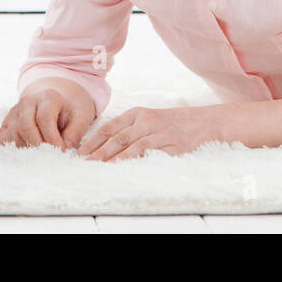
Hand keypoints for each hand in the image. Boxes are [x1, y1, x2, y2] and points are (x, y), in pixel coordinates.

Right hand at [0, 79, 95, 149]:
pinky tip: (27, 155)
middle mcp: (28, 102)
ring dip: (26, 149)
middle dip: (37, 146)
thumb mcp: (81, 118)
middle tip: (49, 158)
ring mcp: (15, 112)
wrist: (56, 106)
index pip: (44, 118)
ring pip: (13, 134)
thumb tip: (64, 150)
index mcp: (48, 97)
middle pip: (25, 126)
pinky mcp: (6, 124)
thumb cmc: (69, 113)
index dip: (51, 138)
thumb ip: (75, 133)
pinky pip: (4, 140)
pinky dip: (14, 150)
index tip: (60, 152)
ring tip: (41, 157)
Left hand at [78, 106, 221, 160]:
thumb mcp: (148, 120)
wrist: (202, 122)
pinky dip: (132, 158)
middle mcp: (145, 120)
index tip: (79, 153)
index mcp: (137, 113)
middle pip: (116, 137)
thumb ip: (129, 130)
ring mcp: (157, 132)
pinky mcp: (169, 144)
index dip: (93, 140)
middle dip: (98, 151)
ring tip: (99, 167)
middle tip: (85, 164)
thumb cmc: (171, 124)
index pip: (109, 127)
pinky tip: (122, 166)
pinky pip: (147, 151)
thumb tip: (104, 147)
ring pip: (129, 144)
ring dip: (112, 157)